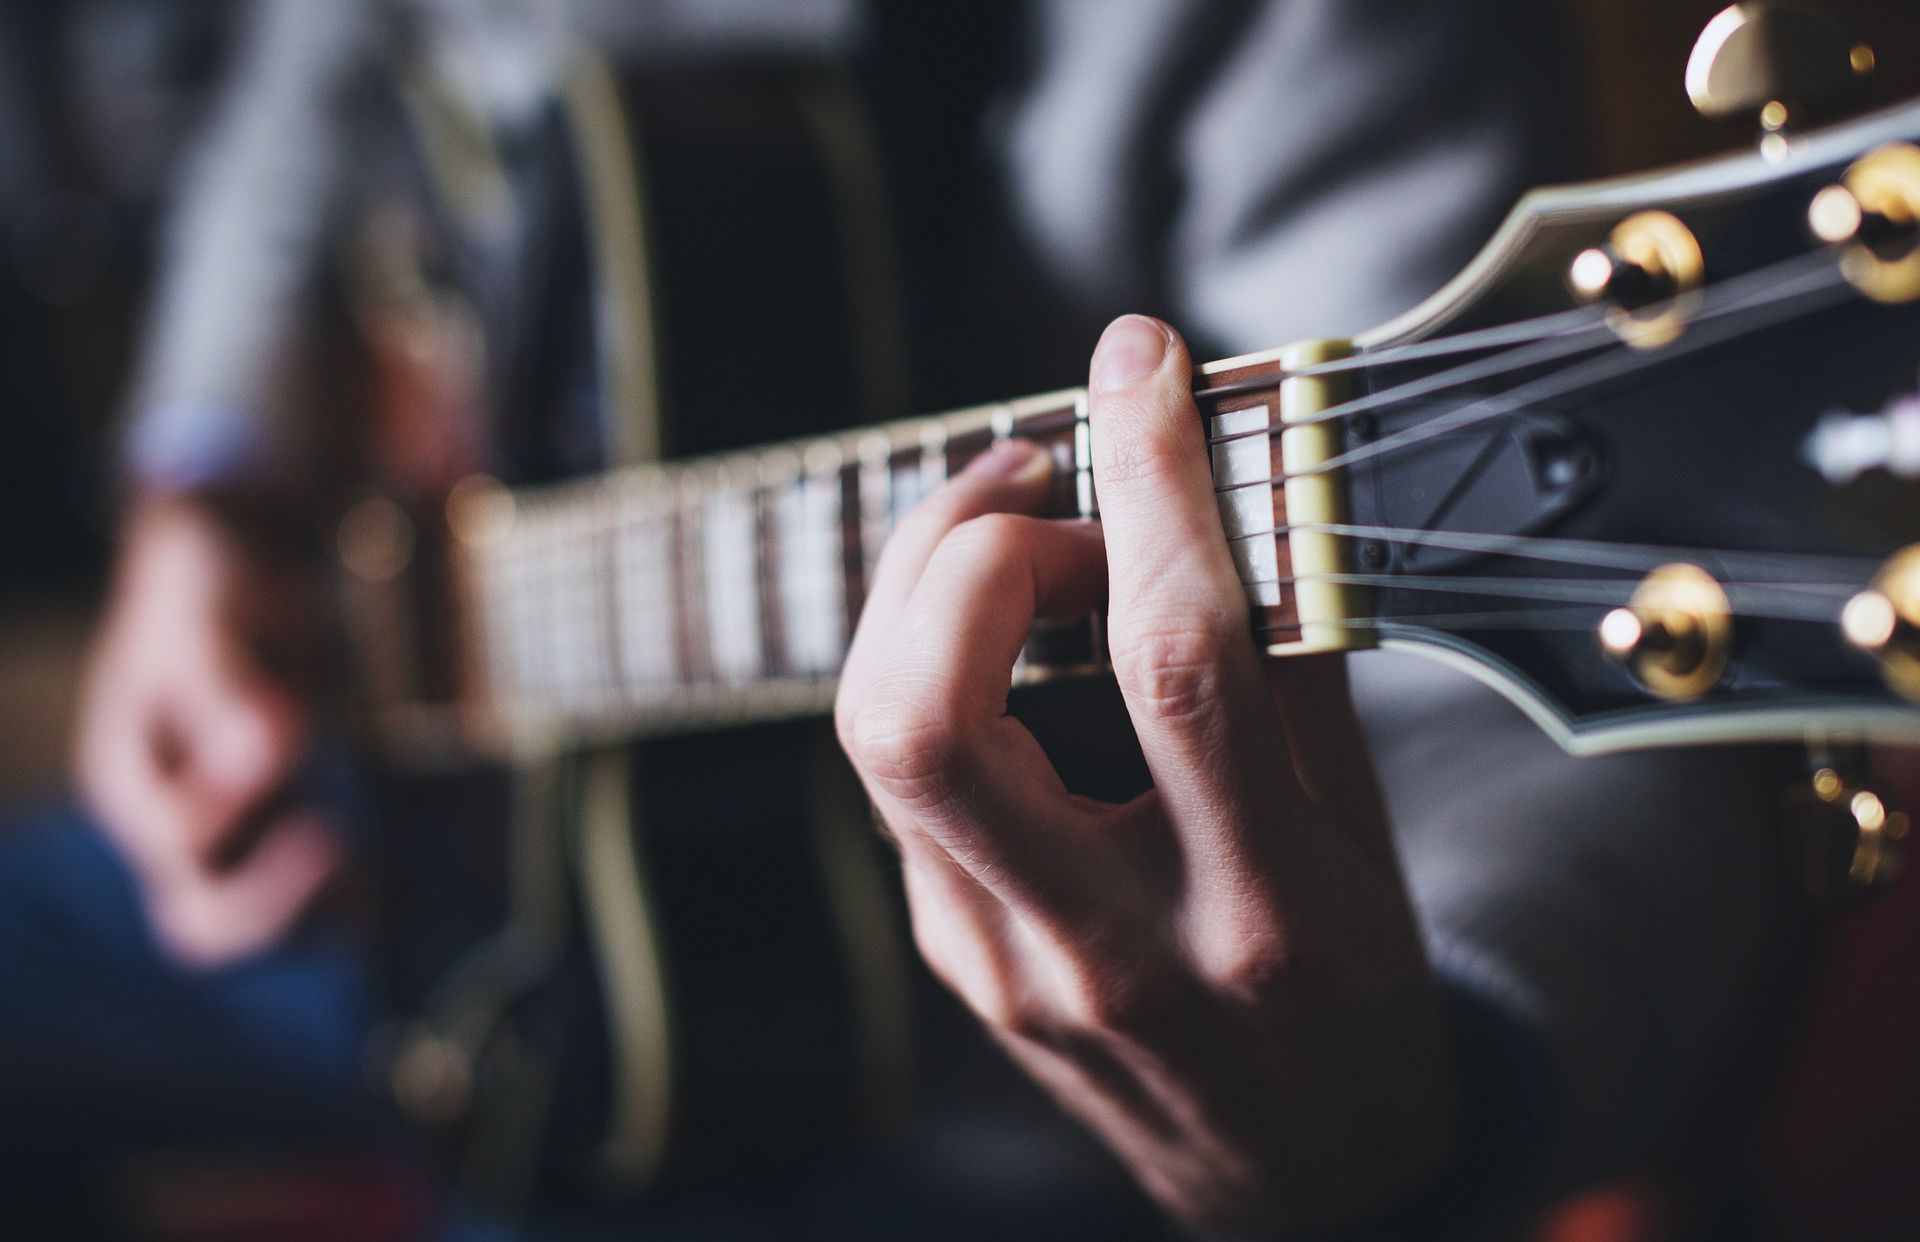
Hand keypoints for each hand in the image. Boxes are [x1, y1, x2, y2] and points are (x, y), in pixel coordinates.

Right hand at [75, 493, 340, 967]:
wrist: (232, 585)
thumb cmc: (208, 596)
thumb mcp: (206, 622)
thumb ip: (225, 686)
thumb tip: (266, 748)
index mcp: (132, 782)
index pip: (177, 843)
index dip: (239, 820)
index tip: (306, 770)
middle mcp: (170, 828)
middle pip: (202, 922)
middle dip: (276, 906)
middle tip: (349, 853)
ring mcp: (223, 843)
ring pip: (261, 929)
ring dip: (321, 914)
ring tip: (381, 871)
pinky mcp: (272, 842)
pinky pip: (309, 905)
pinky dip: (350, 899)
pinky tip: (394, 872)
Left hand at [836, 317, 1455, 1233]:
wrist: (1300, 1185)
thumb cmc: (1353, 997)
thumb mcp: (1367, 841)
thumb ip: (1295, 665)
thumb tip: (1230, 483)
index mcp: (1259, 912)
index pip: (1177, 661)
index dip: (1153, 485)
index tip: (1140, 365)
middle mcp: (1108, 951)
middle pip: (931, 716)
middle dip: (966, 552)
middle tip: (1047, 486)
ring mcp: (1006, 971)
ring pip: (880, 737)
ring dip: (925, 591)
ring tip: (1021, 535)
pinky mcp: (954, 964)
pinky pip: (900, 774)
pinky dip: (937, 663)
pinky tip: (1009, 640)